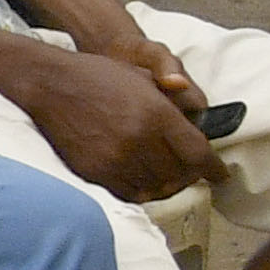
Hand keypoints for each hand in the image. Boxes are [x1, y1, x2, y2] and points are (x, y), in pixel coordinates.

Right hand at [18, 43, 211, 201]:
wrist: (49, 83)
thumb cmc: (98, 76)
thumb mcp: (144, 78)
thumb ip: (174, 102)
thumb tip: (200, 121)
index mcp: (157, 114)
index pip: (197, 153)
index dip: (213, 168)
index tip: (220, 175)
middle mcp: (139, 139)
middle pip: (180, 175)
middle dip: (190, 176)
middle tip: (191, 174)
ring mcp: (115, 158)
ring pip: (156, 187)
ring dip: (166, 185)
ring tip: (167, 179)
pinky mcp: (94, 170)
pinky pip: (129, 192)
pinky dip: (142, 191)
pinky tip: (143, 181)